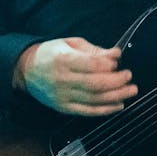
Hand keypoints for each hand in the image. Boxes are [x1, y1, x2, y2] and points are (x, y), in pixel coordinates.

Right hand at [13, 36, 138, 115]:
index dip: (108, 65)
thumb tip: (115, 55)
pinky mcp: (64, 108)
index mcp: (63, 60)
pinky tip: (118, 105)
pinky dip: (105, 110)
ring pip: (94, 100)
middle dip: (117, 82)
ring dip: (116, 96)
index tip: (119, 62)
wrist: (26, 70)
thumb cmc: (51, 54)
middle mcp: (62, 79)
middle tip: (129, 77)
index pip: (91, 64)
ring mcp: (62, 96)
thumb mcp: (70, 43)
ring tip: (130, 91)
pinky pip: (88, 111)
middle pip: (95, 84)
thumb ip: (93, 50)